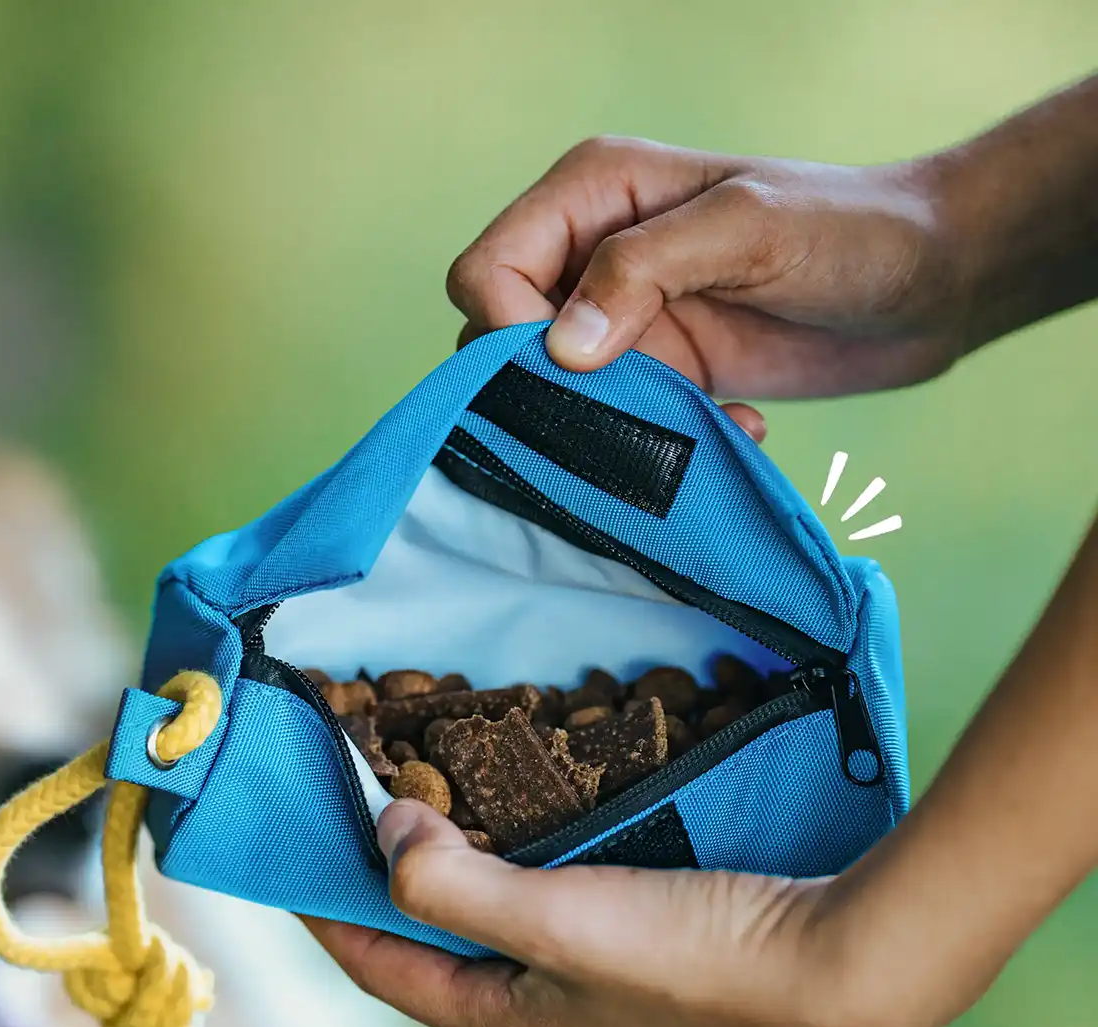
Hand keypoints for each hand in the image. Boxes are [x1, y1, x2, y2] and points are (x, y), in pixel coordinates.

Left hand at [302, 803, 917, 1026]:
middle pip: (429, 938)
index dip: (326, 909)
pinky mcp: (625, 939)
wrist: (828, 969)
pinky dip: (505, 850)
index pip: (381, 966)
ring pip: (483, 911)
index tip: (289, 847)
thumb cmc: (691, 958)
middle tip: (353, 802)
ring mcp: (582, 978)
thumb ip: (455, 882)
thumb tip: (382, 829)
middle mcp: (535, 1009)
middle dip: (384, 876)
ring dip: (447, 857)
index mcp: (505, 1024)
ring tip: (419, 793)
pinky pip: (535, 891)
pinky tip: (512, 806)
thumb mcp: (556, 921)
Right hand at [448, 137, 966, 397]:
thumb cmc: (851, 229)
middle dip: (550, 389)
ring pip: (555, 392)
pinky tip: (734, 424)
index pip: (488, 273)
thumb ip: (644, 270)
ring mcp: (625, 320)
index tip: (577, 369)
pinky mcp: (661, 372)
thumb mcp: (747, 228)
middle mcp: (591, 256)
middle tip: (631, 408)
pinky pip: (617, 421)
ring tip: (692, 420)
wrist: (930, 282)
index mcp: (593, 195)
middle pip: (503, 340)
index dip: (510, 330)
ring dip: (613, 423)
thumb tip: (560, 347)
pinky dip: (659, 439)